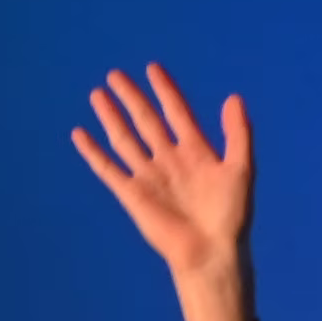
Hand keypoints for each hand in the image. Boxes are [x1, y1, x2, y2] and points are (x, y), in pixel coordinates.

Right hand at [72, 63, 256, 320]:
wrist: (211, 252)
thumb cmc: (231, 216)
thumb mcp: (241, 168)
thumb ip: (238, 133)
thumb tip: (234, 97)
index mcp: (195, 151)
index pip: (176, 112)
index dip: (165, 90)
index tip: (153, 68)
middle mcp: (169, 160)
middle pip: (146, 120)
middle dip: (131, 97)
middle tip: (115, 75)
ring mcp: (149, 176)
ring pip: (125, 139)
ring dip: (111, 117)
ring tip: (97, 94)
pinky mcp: (132, 194)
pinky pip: (108, 169)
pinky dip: (93, 152)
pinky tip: (80, 134)